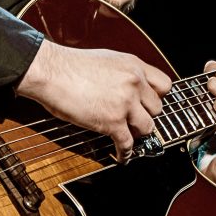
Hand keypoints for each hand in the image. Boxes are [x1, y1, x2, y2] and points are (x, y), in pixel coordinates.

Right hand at [16, 39, 171, 161]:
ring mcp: (125, 103)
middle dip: (145, 115)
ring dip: (137, 133)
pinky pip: (128, 144)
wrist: (51, 71)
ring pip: (147, 127)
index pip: (164, 85)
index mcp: (134, 66)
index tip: (150, 104)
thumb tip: (125, 87)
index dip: (157, 97)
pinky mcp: (112, 122)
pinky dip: (125, 153)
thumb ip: (123, 73)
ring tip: (128, 135)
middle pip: (157, 108)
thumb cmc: (69, 65)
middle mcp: (134, 83)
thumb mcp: (106, 60)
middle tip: (134, 119)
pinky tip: (121, 156)